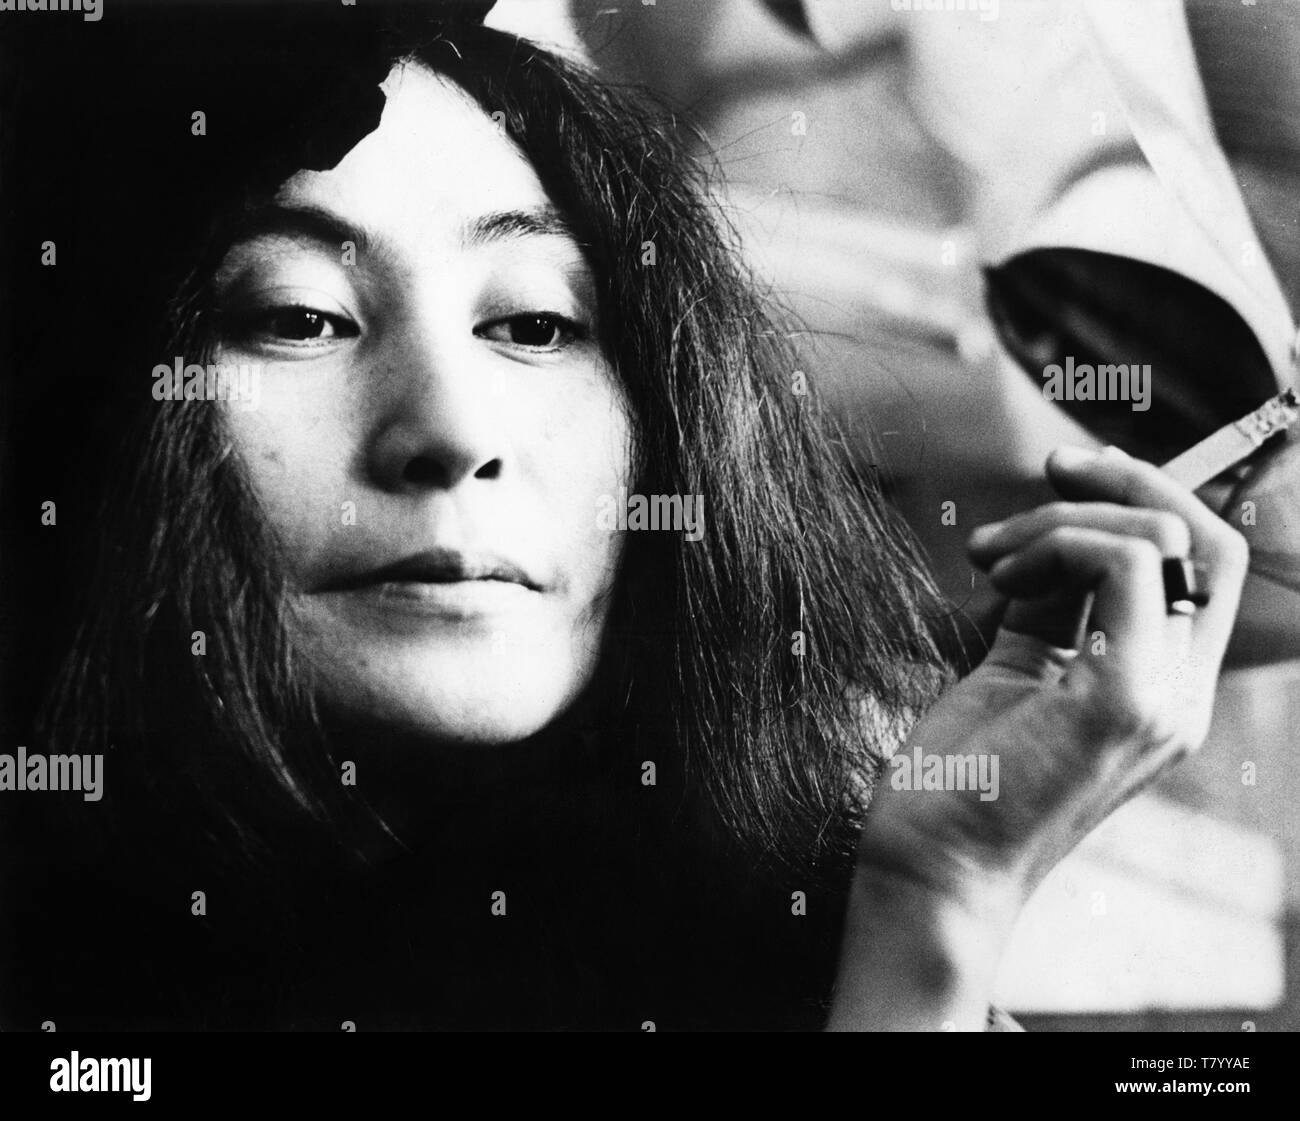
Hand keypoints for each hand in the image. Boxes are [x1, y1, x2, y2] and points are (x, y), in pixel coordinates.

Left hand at [828, 444, 1248, 1029]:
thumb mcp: (1014, 668)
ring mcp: (1164, 702)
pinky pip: (1128, 566)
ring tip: (990, 559)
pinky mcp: (1126, 701)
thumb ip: (1052, 608)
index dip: (1147, 497)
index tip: (1067, 473)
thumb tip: (1055, 534)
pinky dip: (1062, 543)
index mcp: (1160, 688)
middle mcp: (1181, 696)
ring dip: (1063, 522)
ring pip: (1162, 542)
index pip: (1200, 566)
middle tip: (1050, 469)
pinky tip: (999, 577)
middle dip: (1125, 480)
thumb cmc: (959, 773)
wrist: (930, 864)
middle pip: (1206, 542)